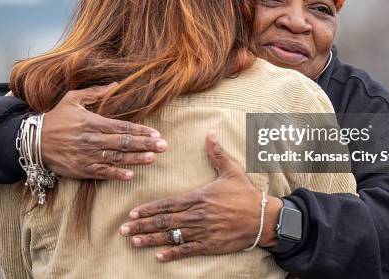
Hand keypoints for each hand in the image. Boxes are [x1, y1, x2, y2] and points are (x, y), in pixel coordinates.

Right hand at [40, 83, 166, 179]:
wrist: (34, 141)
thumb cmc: (56, 118)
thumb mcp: (72, 99)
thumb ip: (95, 92)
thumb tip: (115, 84)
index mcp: (92, 122)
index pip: (122, 126)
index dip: (141, 130)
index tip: (156, 133)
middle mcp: (92, 140)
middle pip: (124, 142)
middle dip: (145, 144)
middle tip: (164, 146)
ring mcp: (87, 156)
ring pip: (116, 158)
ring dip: (136, 159)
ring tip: (153, 158)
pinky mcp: (81, 169)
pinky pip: (102, 173)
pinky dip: (116, 174)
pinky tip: (131, 175)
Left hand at [119, 131, 282, 261]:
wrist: (264, 218)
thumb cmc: (246, 194)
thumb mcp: (231, 170)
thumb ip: (216, 153)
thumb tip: (210, 132)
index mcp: (198, 197)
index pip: (168, 203)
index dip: (149, 208)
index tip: (133, 212)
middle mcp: (197, 215)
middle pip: (164, 221)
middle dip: (142, 225)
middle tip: (125, 229)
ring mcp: (203, 231)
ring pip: (172, 236)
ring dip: (151, 239)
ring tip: (134, 241)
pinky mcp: (210, 245)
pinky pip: (187, 250)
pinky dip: (172, 253)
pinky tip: (158, 256)